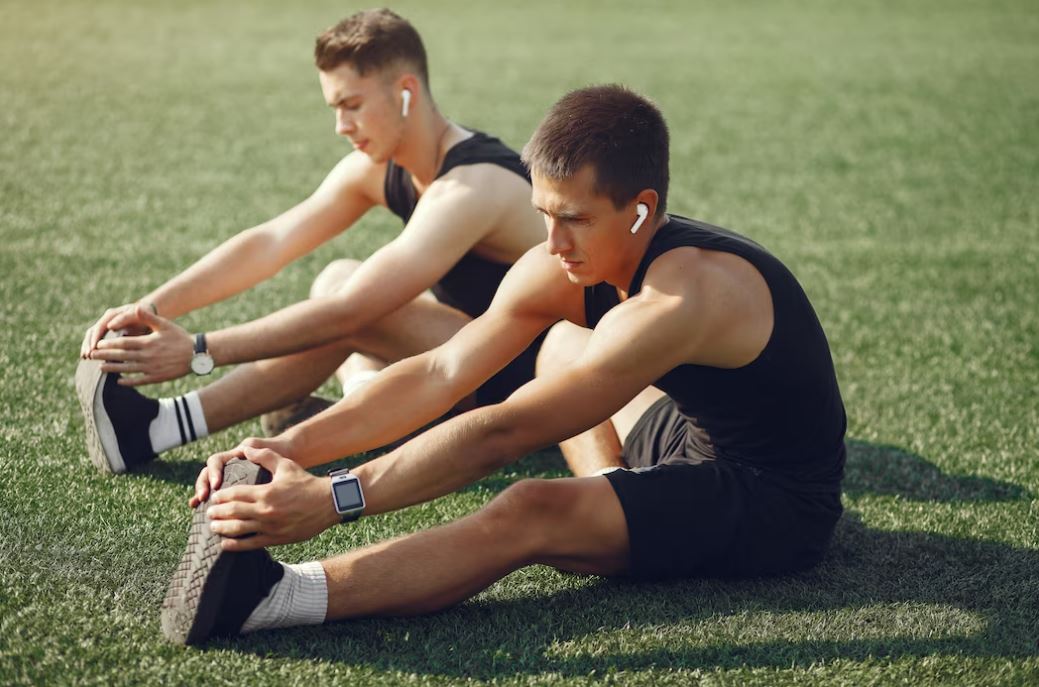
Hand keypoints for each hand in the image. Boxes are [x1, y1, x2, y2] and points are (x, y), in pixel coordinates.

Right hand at [81, 302, 154, 357]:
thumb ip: (142, 319)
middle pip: (97, 327)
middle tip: (90, 352)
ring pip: (92, 332)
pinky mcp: (103, 330)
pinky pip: (92, 338)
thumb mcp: (147, 318)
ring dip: (88, 344)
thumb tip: (128, 326)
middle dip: (93, 340)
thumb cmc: (148, 319)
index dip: (103, 332)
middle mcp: (110, 316)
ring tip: (86, 356)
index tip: (99, 343)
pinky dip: (88, 346)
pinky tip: (85, 357)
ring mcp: (105, 323)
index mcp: (121, 312)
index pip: (109, 320)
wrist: (147, 316)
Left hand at [87, 304, 193, 385]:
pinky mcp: (157, 377)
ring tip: (100, 368)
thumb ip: (149, 317)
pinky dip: (128, 382)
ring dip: (113, 369)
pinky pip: (139, 381)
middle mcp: (148, 356)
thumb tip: (136, 307)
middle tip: (91, 356)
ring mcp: (151, 368)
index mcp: (148, 343)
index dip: (109, 344)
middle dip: (105, 356)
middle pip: (121, 356)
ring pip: (127, 369)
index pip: (123, 343)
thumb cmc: (180, 338)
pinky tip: (119, 382)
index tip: (98, 344)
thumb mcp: (166, 325)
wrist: (197, 355)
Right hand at [190, 436, 295, 506]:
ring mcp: (230, 478)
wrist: (290, 457)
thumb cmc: (281, 454)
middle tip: (203, 498)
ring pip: (208, 485)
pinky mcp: (234, 491)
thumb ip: (260, 452)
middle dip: (202, 485)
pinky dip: (209, 504)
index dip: (213, 472)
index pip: (216, 461)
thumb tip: (246, 449)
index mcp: (235, 457)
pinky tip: (202, 514)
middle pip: (207, 474)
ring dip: (200, 495)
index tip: (217, 484)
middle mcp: (229, 467)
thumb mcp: (272, 452)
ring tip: (197, 507)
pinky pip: (217, 497)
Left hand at [203, 446, 337, 550]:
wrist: (328, 503)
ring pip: (238, 530)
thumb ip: (264, 456)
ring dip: (222, 529)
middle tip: (208, 513)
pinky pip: (251, 544)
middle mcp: (266, 511)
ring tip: (213, 527)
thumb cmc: (306, 482)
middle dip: (217, 513)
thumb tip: (246, 449)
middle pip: (232, 513)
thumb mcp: (286, 465)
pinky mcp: (276, 539)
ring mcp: (270, 527)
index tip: (213, 497)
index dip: (220, 496)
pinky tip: (225, 544)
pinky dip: (235, 545)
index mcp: (266, 492)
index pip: (234, 494)